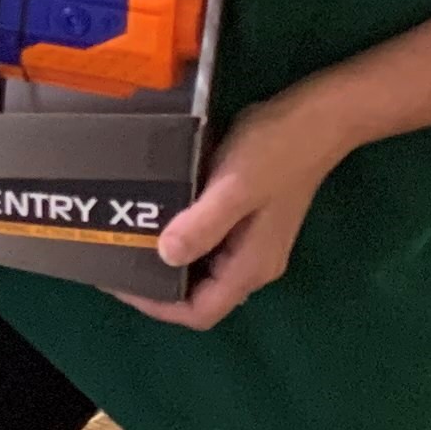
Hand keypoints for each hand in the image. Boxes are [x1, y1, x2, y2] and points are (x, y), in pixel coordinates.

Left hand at [114, 92, 354, 330]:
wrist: (316, 118)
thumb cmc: (274, 153)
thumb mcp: (234, 188)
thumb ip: (202, 225)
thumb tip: (164, 256)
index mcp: (250, 267)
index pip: (200, 311)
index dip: (158, 306)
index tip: (119, 282)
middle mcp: (252, 263)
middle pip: (199, 294)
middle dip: (156, 284)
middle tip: (114, 256)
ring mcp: (252, 241)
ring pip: (201, 267)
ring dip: (166, 259)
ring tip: (126, 236)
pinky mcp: (247, 218)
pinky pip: (208, 241)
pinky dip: (180, 236)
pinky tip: (157, 214)